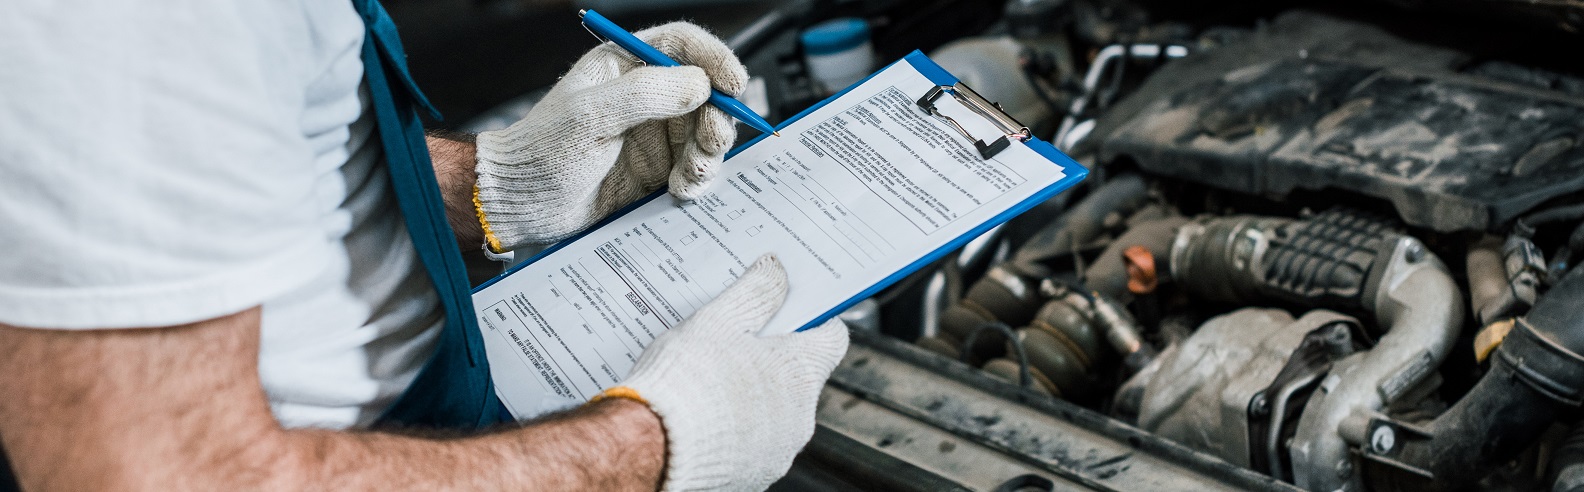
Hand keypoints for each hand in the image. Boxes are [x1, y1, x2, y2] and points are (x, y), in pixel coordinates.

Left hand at [474, 22, 746, 250]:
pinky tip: (679, 189)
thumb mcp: (590, 115)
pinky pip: (696, 169)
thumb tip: (699, 84)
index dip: (714, 59)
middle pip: (706, 93)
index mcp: (626, 65)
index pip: (683, 46)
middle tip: (713, 139)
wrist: (523, 203)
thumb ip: (645, 94)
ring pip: (707, 134)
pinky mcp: (659, 170)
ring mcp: (655, 135)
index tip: (733, 82)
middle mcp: (647, 97)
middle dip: (719, 116)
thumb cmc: (543, 150)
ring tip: (691, 171)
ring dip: (710, 153)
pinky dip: (698, 179)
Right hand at [604, 255, 848, 490]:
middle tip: (732, 345)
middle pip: (799, 376)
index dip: (814, 319)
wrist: (651, 448)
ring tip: (709, 383)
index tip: (795, 311)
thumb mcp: (719, 320)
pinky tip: (703, 417)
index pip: (832, 337)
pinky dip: (735, 431)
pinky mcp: (754, 476)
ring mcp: (779, 451)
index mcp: (801, 371)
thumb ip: (756, 292)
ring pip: (775, 413)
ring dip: (753, 397)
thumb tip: (776, 271)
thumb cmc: (686, 381)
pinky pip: (753, 445)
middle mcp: (801, 415)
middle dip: (771, 360)